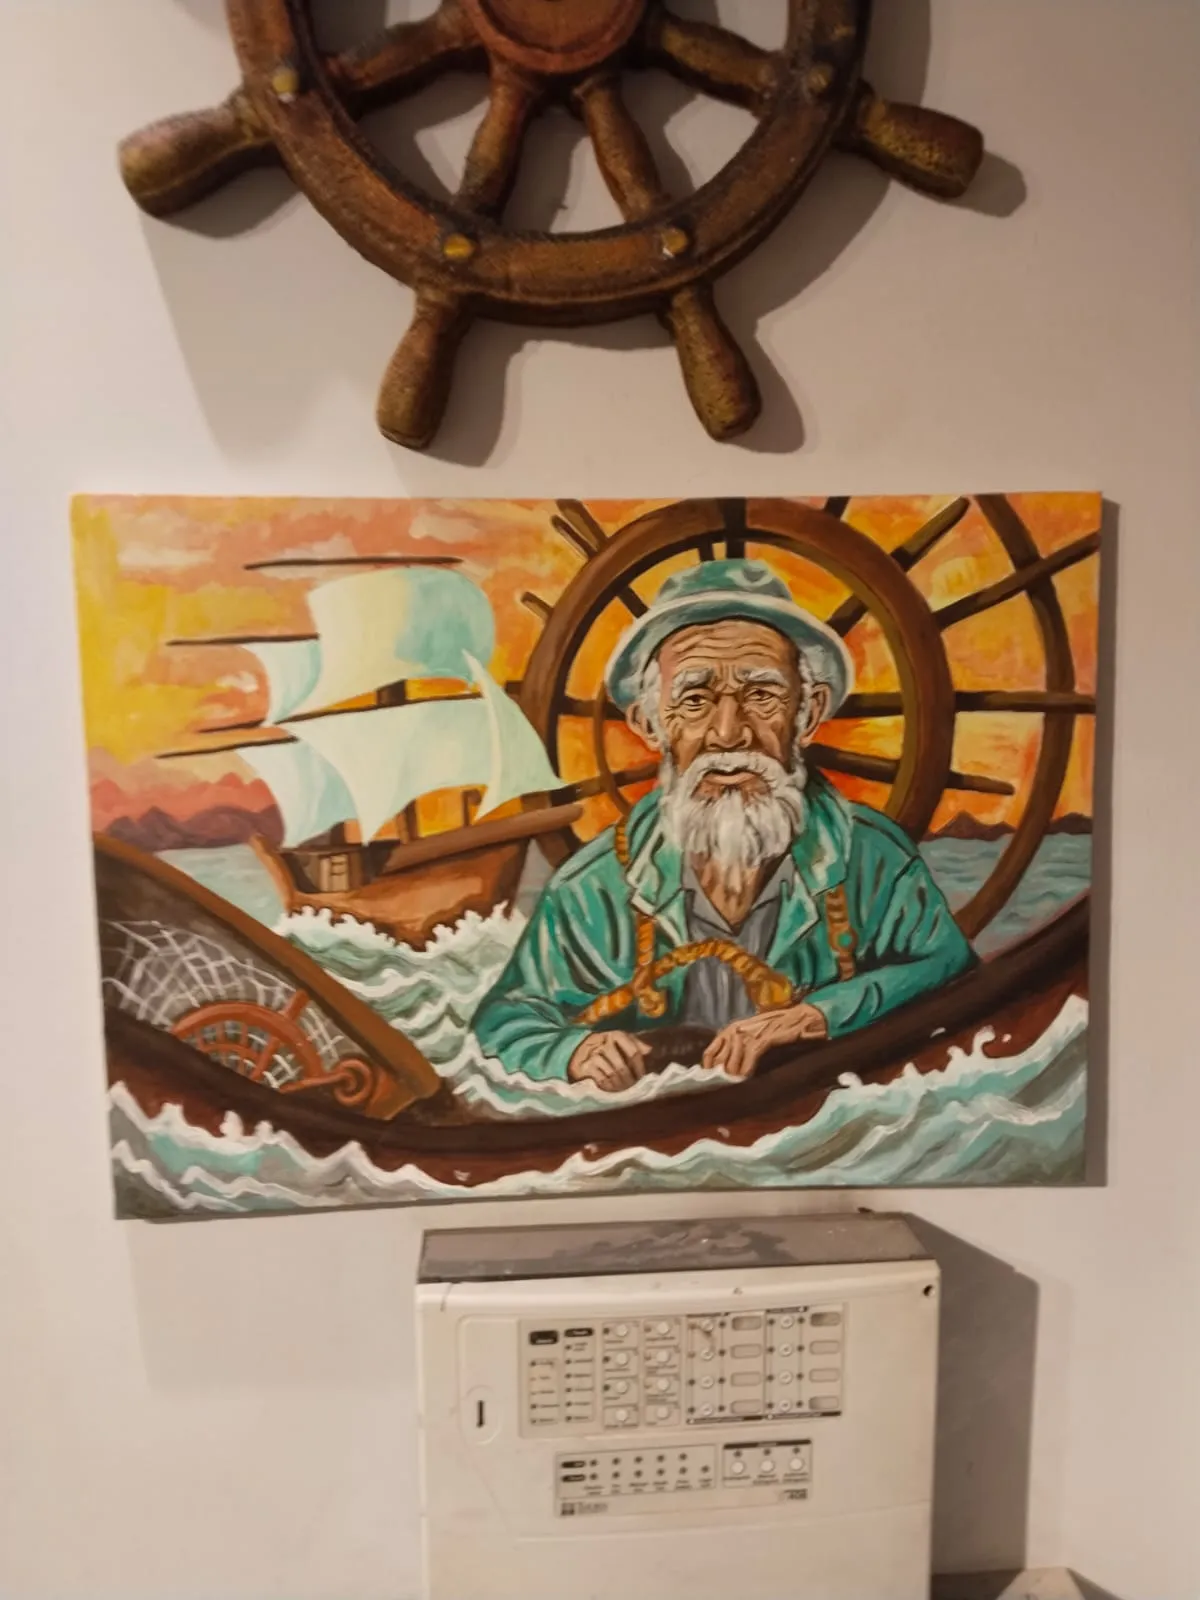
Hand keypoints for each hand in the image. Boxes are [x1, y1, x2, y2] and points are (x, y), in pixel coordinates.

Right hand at [568, 1031, 651, 1092]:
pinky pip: (602, 1079)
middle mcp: (604, 1043)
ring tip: (624, 1090)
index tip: (642, 1077)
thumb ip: (636, 1045)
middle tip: (633, 1088)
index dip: (640, 1067)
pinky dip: (609, 1087)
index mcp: (616, 1035)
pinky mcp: (586, 1066)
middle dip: (630, 1080)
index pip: (633, 1052)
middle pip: (622, 1066)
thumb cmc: (607, 1048)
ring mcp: (594, 1054)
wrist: (579, 1051)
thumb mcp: (621, 1042)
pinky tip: (613, 1090)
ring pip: (612, 1074)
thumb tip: (650, 1050)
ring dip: (620, 1085)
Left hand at [702, 1003, 827, 1079]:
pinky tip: (747, 1078)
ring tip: (736, 1088)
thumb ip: (737, 1050)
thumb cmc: (776, 1030)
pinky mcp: (765, 1037)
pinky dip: (747, 1069)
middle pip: (719, 1061)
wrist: (800, 1018)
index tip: (713, 1083)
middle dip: (721, 1077)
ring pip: (732, 1062)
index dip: (709, 1070)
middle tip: (725, 1091)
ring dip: (733, 1077)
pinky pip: (751, 1056)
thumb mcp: (751, 1037)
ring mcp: (750, 1033)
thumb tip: (725, 1070)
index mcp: (730, 1030)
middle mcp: (736, 1030)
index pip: (709, 1054)